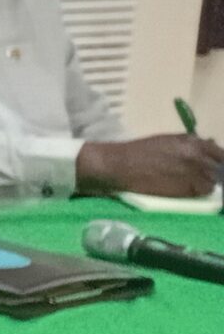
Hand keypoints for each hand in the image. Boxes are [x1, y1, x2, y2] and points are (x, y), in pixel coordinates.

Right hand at [78, 135, 223, 198]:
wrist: (120, 166)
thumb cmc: (140, 151)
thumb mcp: (168, 140)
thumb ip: (191, 145)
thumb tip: (210, 146)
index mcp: (193, 142)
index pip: (220, 154)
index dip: (220, 161)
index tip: (218, 166)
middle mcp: (197, 157)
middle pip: (219, 169)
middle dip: (215, 173)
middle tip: (206, 176)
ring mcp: (193, 174)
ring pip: (211, 183)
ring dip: (206, 184)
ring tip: (192, 183)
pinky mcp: (186, 190)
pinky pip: (201, 193)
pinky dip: (197, 192)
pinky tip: (185, 189)